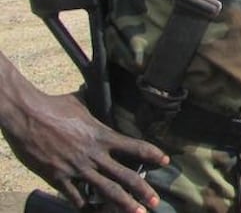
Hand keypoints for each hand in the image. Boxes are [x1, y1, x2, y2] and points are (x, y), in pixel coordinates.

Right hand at [1, 90, 167, 212]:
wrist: (27, 115)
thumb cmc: (54, 106)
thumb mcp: (80, 102)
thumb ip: (93, 104)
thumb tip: (96, 88)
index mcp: (103, 135)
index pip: (135, 146)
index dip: (153, 154)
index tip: (166, 161)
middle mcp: (94, 154)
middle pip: (125, 175)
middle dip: (142, 190)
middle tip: (156, 202)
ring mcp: (77, 167)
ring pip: (106, 190)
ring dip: (123, 204)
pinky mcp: (58, 177)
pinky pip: (76, 197)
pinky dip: (86, 207)